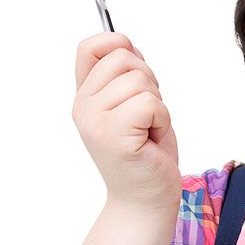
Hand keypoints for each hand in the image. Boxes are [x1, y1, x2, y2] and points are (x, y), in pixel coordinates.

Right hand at [73, 32, 181, 214]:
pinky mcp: (114, 134)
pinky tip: (152, 140)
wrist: (145, 201)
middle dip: (149, 83)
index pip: (91, 46)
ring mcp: (95, 120)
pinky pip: (150, 103)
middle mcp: (83, 106)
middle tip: (146, 117)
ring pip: (140, 80)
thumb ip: (124, 76)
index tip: (137, 76)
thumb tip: (127, 43)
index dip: (120, 47)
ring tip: (148, 132)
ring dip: (157, 106)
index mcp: (85, 96)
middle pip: (124, 57)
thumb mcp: (132, 106)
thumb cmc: (145, 154)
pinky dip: (162, 120)